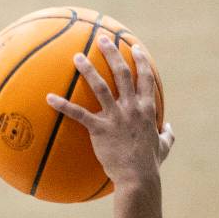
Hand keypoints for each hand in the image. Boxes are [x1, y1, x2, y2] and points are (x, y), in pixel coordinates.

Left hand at [46, 36, 173, 186]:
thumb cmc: (150, 165)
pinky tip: (49, 98)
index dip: (140, 60)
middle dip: (112, 52)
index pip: (145, 78)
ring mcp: (115, 117)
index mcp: (146, 109)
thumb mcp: (163, 147)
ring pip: (100, 86)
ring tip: (77, 57)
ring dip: (88, 69)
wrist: (138, 178)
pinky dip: (63, 105)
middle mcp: (131, 108)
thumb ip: (167, 135)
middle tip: (102, 39)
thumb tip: (169, 128)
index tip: (134, 48)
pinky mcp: (100, 130)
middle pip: (121, 73)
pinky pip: (78, 114)